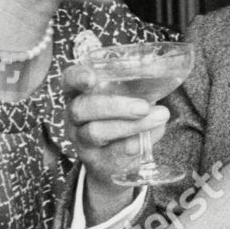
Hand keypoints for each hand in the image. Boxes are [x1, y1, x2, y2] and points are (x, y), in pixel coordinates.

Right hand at [62, 62, 169, 203]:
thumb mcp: (128, 95)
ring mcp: (82, 141)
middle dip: (114, 106)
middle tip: (143, 107)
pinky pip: (113, 153)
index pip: (69, 80)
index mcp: (80, 93)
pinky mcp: (96, 162)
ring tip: (160, 116)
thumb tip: (157, 66)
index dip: (77, 77)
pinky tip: (155, 131)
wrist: (114, 161)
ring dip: (131, 125)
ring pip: (96, 132)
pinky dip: (137, 142)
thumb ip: (139, 81)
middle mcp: (75, 117)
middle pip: (82, 108)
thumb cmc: (123, 116)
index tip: (91, 78)